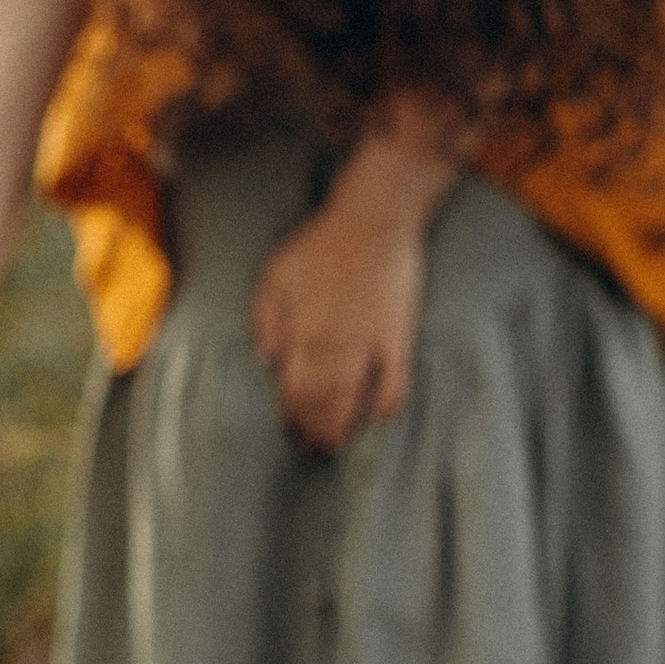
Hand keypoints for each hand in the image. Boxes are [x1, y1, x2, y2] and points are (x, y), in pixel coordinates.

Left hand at [251, 109, 460, 453]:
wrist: (373, 217)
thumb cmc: (320, 243)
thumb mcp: (276, 273)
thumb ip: (266, 318)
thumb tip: (266, 360)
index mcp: (300, 331)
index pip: (291, 389)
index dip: (290, 416)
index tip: (290, 432)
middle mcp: (331, 343)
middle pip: (320, 401)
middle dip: (314, 429)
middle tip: (314, 446)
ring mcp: (367, 341)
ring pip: (352, 398)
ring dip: (343, 426)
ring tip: (338, 443)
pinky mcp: (398, 334)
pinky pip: (396, 380)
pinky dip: (388, 403)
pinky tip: (382, 418)